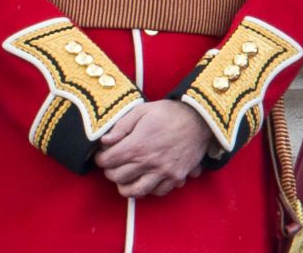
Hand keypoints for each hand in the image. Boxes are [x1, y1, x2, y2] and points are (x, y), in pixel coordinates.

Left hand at [94, 100, 210, 197]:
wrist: (201, 119)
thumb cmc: (170, 113)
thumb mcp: (143, 110)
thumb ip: (121, 126)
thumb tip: (105, 141)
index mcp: (137, 145)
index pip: (108, 161)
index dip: (101, 158)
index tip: (103, 154)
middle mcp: (148, 162)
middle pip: (117, 177)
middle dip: (110, 171)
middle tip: (113, 164)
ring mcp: (163, 172)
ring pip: (135, 191)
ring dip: (125, 186)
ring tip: (125, 178)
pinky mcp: (176, 176)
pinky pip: (157, 192)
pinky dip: (148, 189)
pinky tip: (146, 180)